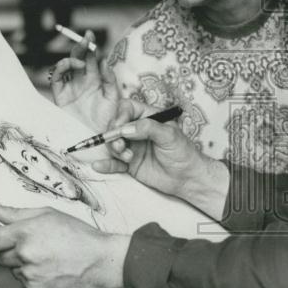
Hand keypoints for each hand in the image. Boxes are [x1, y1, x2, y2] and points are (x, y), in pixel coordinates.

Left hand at [0, 199, 128, 287]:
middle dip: (12, 251)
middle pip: (0, 256)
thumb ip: (15, 212)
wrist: (101, 263)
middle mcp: (24, 255)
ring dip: (24, 265)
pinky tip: (52, 269)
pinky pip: (25, 283)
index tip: (3, 238)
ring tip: (48, 257)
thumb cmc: (78, 235)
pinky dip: (34, 277)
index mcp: (25, 232)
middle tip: (36, 245)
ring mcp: (29, 275)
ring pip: (14, 270)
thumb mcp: (49, 215)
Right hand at [50, 31, 119, 130]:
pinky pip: (56, 79)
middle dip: (81, 46)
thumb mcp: (114, 99)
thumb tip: (103, 61)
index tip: (91, 36)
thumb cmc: (108, 121)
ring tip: (82, 59)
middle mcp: (82, 82)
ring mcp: (70, 88)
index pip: (92, 59)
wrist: (96, 140)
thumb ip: (110, 80)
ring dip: (72, 57)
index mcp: (95, 80)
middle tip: (86, 37)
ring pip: (66, 65)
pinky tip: (70, 65)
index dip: (91, 46)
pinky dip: (60, 68)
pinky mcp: (60, 96)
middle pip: (78, 58)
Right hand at [91, 99, 229, 219]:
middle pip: (115, 126)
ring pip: (113, 144)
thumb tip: (126, 128)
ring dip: (115, 150)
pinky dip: (106, 164)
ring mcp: (132, 147)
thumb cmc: (183, 152)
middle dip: (113, 135)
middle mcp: (137, 131)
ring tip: (128, 158)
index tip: (119, 127)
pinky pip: (114, 163)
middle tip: (120, 146)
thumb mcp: (169, 135)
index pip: (127, 109)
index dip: (120, 115)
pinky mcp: (130, 164)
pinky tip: (99, 165)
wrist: (187, 178)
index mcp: (148, 117)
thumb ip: (148, 128)